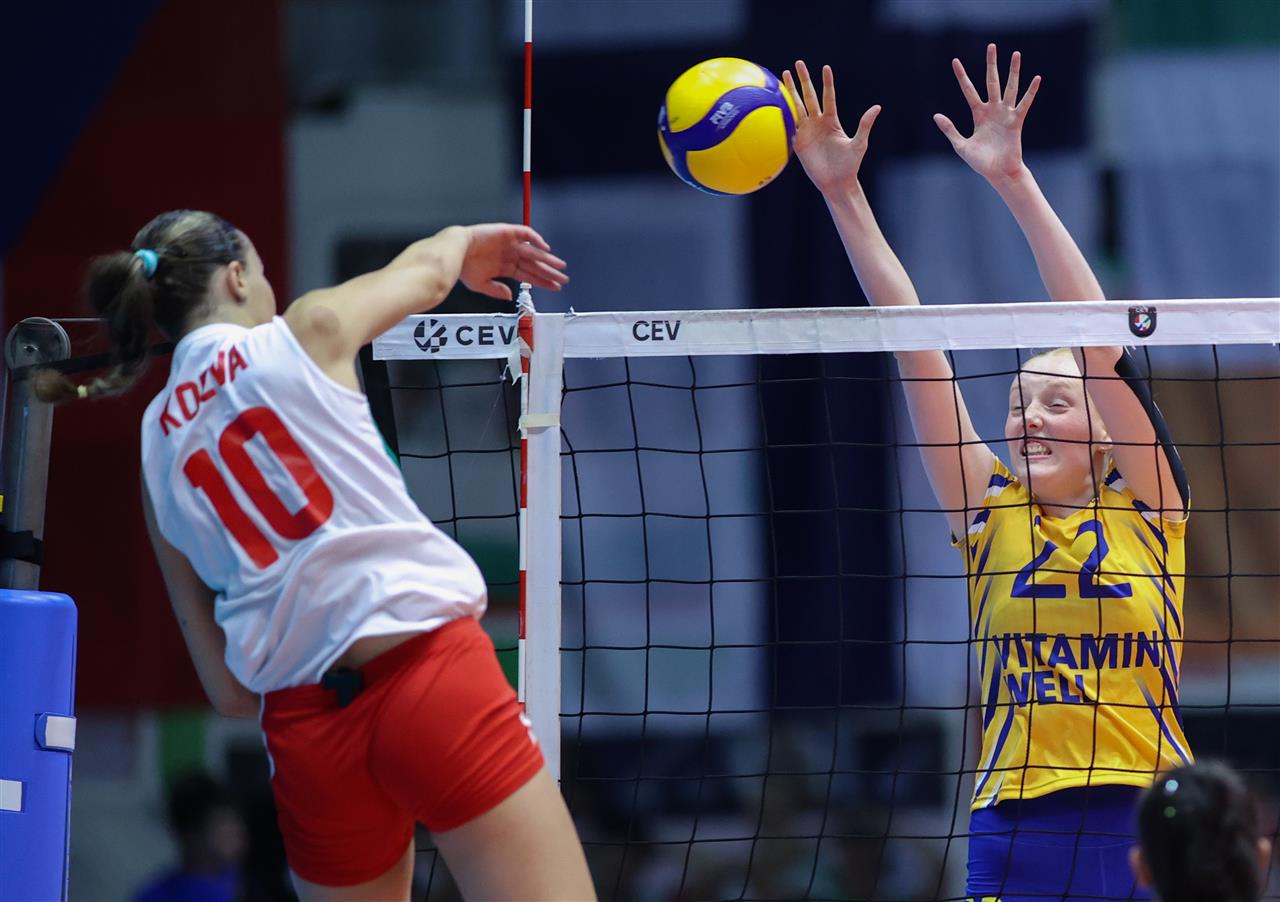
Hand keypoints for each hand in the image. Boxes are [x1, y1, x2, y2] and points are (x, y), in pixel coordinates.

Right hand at [459, 224, 568, 300]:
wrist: (454, 252)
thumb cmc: (464, 268)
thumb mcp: (481, 284)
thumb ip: (496, 290)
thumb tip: (509, 296)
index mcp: (505, 267)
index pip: (529, 275)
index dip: (543, 281)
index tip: (556, 288)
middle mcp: (510, 255)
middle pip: (534, 265)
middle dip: (550, 272)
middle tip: (564, 279)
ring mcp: (509, 244)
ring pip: (533, 252)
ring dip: (547, 259)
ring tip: (561, 267)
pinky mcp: (507, 232)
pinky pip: (525, 233)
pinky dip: (536, 240)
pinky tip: (545, 249)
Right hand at [783, 60, 880, 195]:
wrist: (837, 183)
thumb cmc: (850, 165)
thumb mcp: (859, 143)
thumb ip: (865, 125)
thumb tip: (877, 107)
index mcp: (832, 121)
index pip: (828, 97)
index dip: (827, 83)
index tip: (825, 67)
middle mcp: (818, 123)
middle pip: (808, 97)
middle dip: (803, 80)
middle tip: (798, 64)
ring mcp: (807, 132)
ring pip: (796, 107)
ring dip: (790, 92)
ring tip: (783, 76)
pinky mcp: (798, 143)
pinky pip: (789, 126)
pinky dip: (783, 114)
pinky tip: (776, 102)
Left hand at [934, 43, 1040, 183]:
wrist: (998, 173)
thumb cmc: (981, 162)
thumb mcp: (961, 146)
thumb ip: (950, 130)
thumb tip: (936, 115)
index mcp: (978, 114)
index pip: (968, 90)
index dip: (962, 76)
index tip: (955, 61)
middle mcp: (992, 110)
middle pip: (991, 82)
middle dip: (991, 64)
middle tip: (991, 46)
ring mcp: (1005, 114)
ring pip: (1009, 87)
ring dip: (1013, 71)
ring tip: (1015, 54)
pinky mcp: (1016, 121)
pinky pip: (1024, 104)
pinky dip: (1030, 92)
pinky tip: (1036, 78)